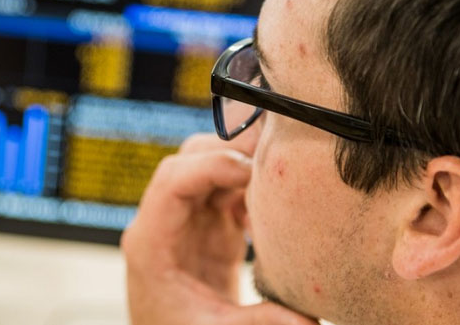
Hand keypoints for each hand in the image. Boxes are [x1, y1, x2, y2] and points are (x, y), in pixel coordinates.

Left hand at [122, 133, 317, 324]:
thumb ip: (258, 321)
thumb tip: (308, 320)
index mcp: (151, 241)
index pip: (173, 180)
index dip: (211, 166)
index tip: (251, 170)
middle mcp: (164, 221)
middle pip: (191, 160)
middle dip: (234, 152)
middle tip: (279, 156)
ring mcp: (186, 219)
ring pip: (211, 167)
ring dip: (247, 166)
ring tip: (283, 179)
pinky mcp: (207, 224)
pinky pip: (228, 188)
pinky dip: (254, 189)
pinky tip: (277, 210)